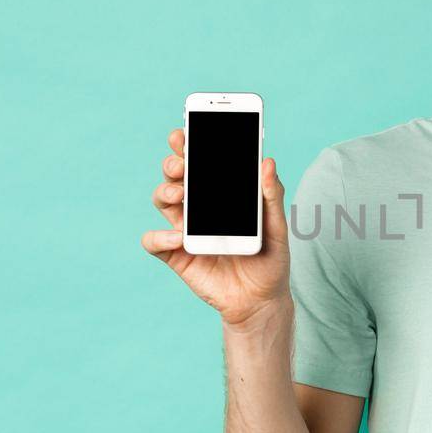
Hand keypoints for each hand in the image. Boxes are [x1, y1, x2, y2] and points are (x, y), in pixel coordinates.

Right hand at [140, 127, 291, 328]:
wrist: (261, 300)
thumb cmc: (270, 260)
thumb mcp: (276, 227)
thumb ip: (272, 196)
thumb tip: (267, 161)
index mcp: (221, 194)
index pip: (201, 163)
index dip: (190, 145)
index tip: (185, 132)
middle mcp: (199, 207)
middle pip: (176, 176)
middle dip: (174, 163)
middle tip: (183, 163)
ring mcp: (185, 230)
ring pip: (162, 200)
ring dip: (165, 191)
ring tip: (181, 192)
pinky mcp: (176, 256)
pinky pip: (154, 242)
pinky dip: (160, 236)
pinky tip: (180, 237)